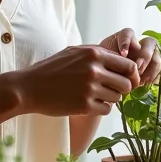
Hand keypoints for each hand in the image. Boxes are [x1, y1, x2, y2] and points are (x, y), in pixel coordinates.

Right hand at [16, 45, 138, 116]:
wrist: (29, 87)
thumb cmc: (52, 69)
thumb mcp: (74, 51)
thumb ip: (97, 53)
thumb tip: (122, 59)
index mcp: (94, 54)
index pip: (129, 65)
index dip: (131, 75)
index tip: (125, 80)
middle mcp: (94, 70)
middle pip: (127, 84)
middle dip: (122, 89)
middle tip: (111, 90)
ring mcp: (90, 88)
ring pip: (117, 98)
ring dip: (110, 99)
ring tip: (95, 95)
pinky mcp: (85, 106)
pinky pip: (106, 110)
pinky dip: (101, 108)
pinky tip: (89, 104)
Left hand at [99, 29, 160, 86]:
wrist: (106, 75)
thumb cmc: (104, 64)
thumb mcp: (103, 58)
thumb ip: (112, 57)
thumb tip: (123, 59)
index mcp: (125, 37)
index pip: (128, 33)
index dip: (127, 42)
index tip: (122, 54)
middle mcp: (140, 44)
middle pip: (150, 42)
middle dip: (145, 56)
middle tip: (137, 68)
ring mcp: (149, 56)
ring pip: (157, 57)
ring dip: (151, 69)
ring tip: (141, 80)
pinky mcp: (153, 69)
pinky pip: (159, 71)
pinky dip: (153, 78)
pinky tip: (145, 84)